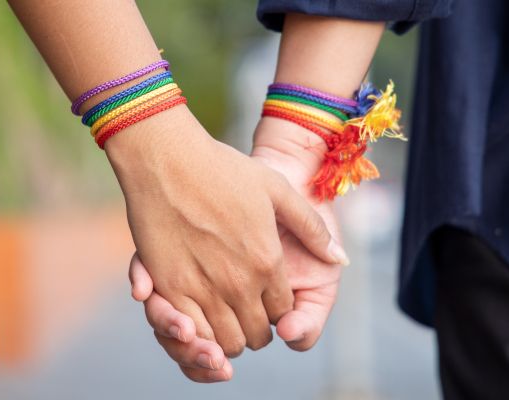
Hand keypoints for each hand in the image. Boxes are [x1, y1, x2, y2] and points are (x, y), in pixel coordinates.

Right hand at [109, 106, 346, 357]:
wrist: (168, 159)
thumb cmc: (223, 169)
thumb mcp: (278, 189)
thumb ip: (311, 228)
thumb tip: (340, 258)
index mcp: (268, 262)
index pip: (282, 312)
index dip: (278, 311)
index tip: (267, 301)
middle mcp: (239, 283)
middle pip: (255, 336)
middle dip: (255, 330)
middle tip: (246, 312)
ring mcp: (203, 288)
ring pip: (225, 343)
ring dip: (227, 338)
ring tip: (223, 318)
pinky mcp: (169, 288)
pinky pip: (191, 334)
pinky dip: (198, 336)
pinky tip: (198, 319)